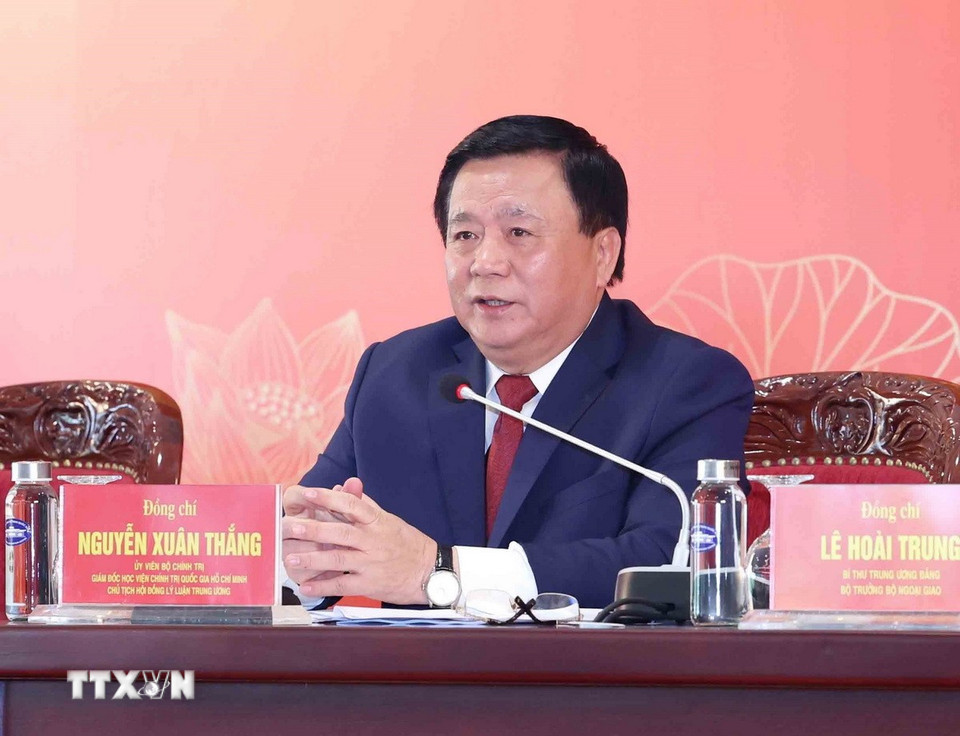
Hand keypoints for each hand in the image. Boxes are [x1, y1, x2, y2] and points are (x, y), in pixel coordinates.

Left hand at [282, 477, 436, 603]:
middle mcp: (373, 541)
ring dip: (312, 559)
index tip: (308, 493)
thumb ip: (365, 505)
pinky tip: (306, 586)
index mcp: (377, 522)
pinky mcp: (370, 584)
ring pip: (337, 559)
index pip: (352, 505)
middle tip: (290, 526)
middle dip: (313, 529)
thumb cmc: (407, 543)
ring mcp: (371, 563)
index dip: (329, 498)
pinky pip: (342, 584)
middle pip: (340, 533)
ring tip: (290, 557)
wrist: (430, 572)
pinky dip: (323, 585)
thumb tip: (343, 488)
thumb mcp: (389, 520)